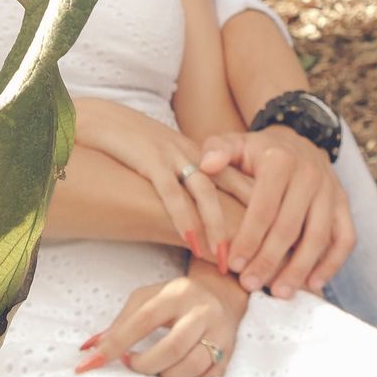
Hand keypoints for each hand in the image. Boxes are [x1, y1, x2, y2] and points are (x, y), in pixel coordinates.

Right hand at [74, 98, 248, 261]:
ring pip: (205, 191)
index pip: (240, 181)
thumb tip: (209, 220)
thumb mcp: (170, 164)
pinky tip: (190, 240)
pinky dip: (182, 216)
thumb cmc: (133, 147)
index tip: (277, 240)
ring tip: (225, 258)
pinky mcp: (148, 158)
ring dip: (217, 226)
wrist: (99, 119)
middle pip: (231, 186)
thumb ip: (190, 185)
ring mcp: (171, 154)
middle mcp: (193, 152)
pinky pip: (170, 191)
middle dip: (249, 221)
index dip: (260, 209)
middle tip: (260, 258)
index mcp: (202, 155)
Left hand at [75, 263, 247, 376]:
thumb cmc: (176, 298)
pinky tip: (175, 374)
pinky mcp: (229, 353)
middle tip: (131, 363)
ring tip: (155, 368)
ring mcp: (219, 333)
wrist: (221, 294)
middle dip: (144, 364)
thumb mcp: (147, 299)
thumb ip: (120, 322)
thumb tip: (89, 347)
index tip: (92, 361)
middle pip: (171, 347)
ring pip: (191, 366)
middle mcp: (201, 311)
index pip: (143, 320)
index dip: (116, 343)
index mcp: (176, 293)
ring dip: (165, 375)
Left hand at [198, 127, 354, 298]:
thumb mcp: (234, 144)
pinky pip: (345, 238)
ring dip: (299, 269)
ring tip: (279, 292)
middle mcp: (309, 174)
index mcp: (280, 161)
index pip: (263, 208)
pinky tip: (313, 284)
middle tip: (250, 284)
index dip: (248, 239)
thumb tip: (206, 165)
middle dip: (268, 260)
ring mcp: (330, 190)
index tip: (232, 264)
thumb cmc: (256, 152)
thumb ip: (216, 151)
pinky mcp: (343, 204)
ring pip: (318, 237)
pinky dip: (332, 263)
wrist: (294, 143)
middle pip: (290, 227)